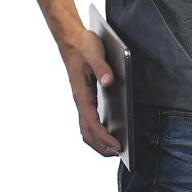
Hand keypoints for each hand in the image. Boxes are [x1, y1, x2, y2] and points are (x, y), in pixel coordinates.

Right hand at [57, 27, 122, 156]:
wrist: (71, 38)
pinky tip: (111, 131)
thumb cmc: (83, 45)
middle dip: (101, 146)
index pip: (92, 122)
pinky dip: (98, 131)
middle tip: (119, 153)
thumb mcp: (95, 52)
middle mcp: (80, 100)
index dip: (104, 137)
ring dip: (99, 141)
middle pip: (87, 132)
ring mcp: (82, 100)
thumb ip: (102, 67)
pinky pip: (90, 120)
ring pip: (87, 128)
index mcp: (82, 93)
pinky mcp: (86, 96)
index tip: (117, 146)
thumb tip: (110, 82)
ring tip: (116, 148)